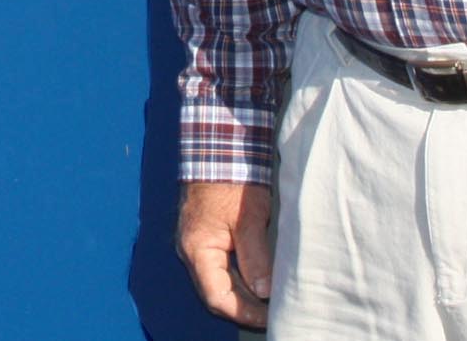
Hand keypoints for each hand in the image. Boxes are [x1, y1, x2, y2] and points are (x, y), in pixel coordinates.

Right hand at [177, 180, 274, 327]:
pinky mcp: (206, 237)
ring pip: (219, 281)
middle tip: (274, 312)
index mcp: (197, 249)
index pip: (216, 297)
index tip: (269, 317)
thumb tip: (264, 292)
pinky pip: (220, 267)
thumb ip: (255, 257)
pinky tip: (259, 280)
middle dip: (245, 307)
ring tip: (271, 300)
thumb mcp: (249, 219)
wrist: (218, 148)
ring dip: (243, 294)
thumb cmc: (231, 180)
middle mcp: (191, 251)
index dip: (244, 313)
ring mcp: (197, 244)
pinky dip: (240, 278)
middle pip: (216, 293)